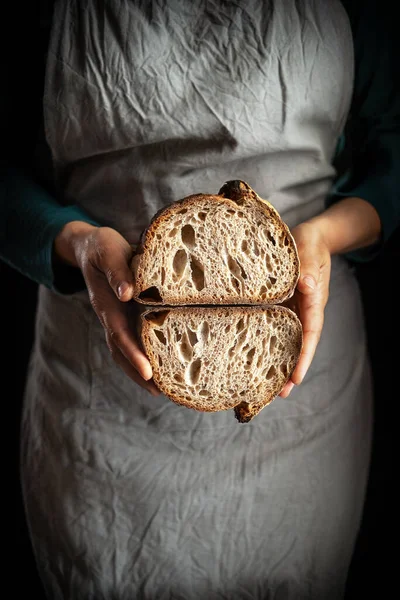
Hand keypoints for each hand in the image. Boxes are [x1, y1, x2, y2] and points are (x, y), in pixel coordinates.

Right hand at [54, 222, 159, 395]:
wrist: (91, 245)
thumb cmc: (103, 247)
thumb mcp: (108, 251)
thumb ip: (117, 272)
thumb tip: (127, 294)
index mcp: (107, 304)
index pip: (120, 335)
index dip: (133, 355)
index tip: (148, 373)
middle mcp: (112, 316)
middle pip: (122, 352)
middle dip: (139, 373)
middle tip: (161, 392)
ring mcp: (118, 317)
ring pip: (127, 349)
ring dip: (142, 370)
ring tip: (164, 389)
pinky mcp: (127, 314)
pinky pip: (135, 338)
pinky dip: (145, 354)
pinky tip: (164, 364)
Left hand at [279, 221, 330, 397]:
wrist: (308, 237)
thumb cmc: (309, 242)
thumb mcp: (309, 250)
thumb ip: (308, 266)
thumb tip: (306, 285)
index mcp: (313, 300)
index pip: (310, 332)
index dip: (304, 355)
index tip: (297, 376)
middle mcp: (303, 310)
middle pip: (299, 344)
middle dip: (291, 369)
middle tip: (280, 394)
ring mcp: (292, 310)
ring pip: (287, 340)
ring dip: (278, 362)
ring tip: (266, 387)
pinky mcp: (280, 306)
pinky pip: (274, 328)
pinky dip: (266, 344)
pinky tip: (252, 357)